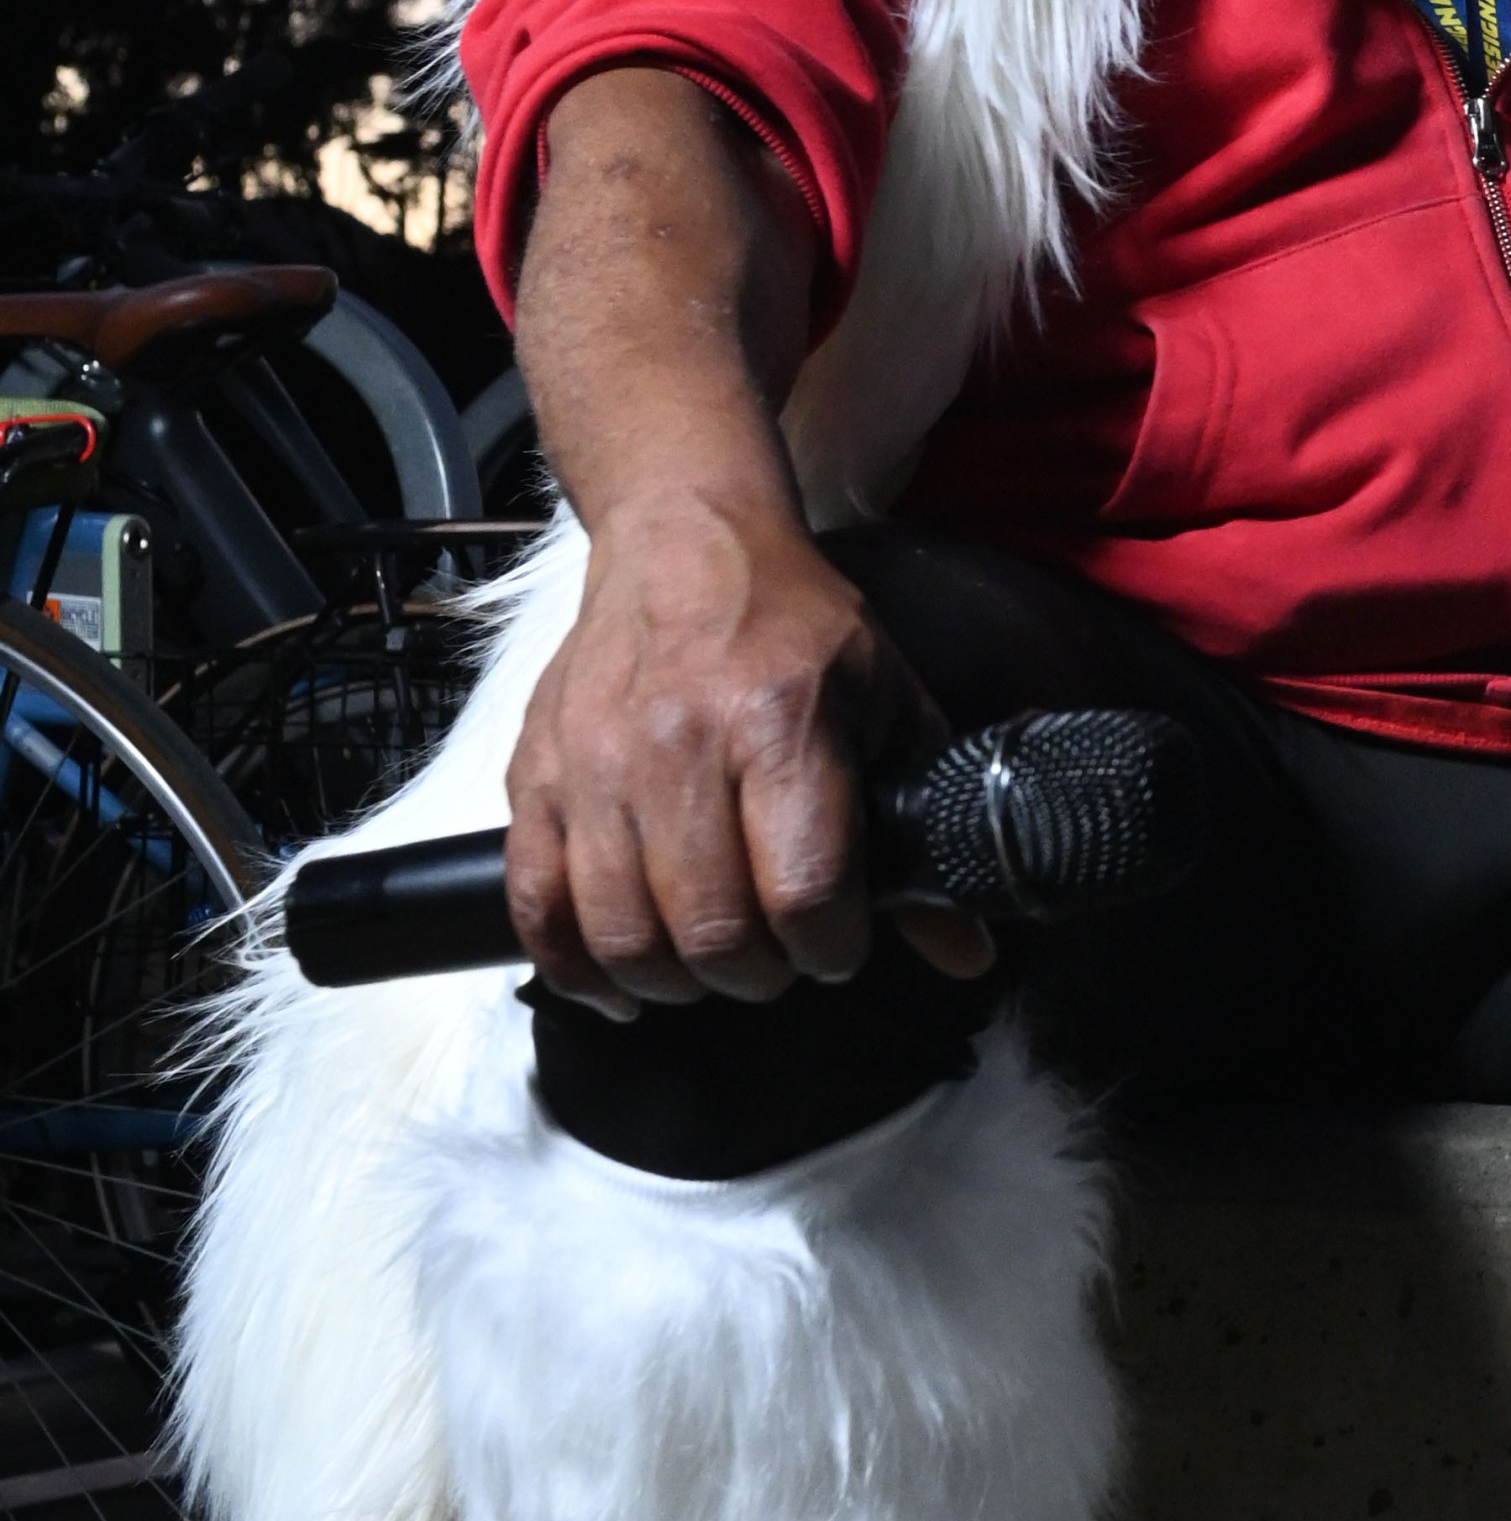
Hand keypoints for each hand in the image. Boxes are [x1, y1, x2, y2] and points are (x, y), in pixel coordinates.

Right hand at [501, 484, 994, 1011]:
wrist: (683, 540)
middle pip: (713, 930)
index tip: (838, 943)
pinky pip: (535, 904)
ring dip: (677, 979)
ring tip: (710, 962)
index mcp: (779, 726)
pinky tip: (617, 979)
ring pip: (624, 933)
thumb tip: (964, 948)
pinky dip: (573, 963)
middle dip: (760, 973)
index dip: (831, 947)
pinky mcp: (536, 775)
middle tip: (777, 958)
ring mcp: (595, 765)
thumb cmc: (792, 624)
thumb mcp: (888, 704)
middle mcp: (679, 748)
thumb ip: (921, 825)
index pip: (804, 893)